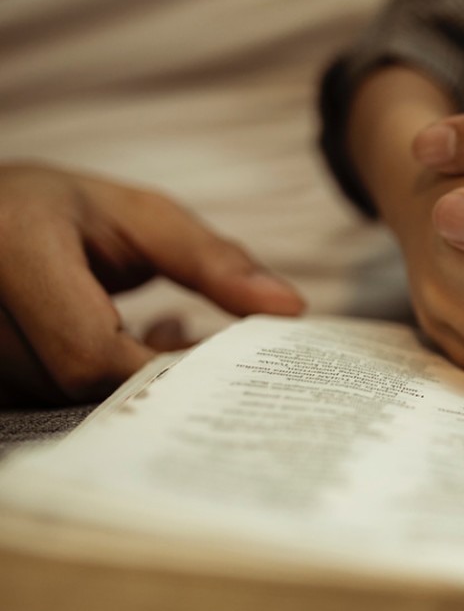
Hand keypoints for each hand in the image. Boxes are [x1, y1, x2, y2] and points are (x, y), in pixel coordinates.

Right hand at [0, 163, 303, 405]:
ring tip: (167, 330)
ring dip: (126, 381)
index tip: (219, 355)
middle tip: (201, 343)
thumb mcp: (141, 216)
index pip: (90, 350)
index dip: (161, 368)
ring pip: (62, 401)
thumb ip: (211, 261)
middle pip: (77, 386)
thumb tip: (289, 308)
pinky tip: (128, 348)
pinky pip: (43, 401)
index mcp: (14, 248)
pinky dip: (97, 386)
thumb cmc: (63, 210)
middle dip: (152, 377)